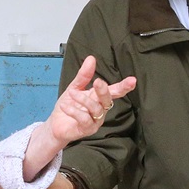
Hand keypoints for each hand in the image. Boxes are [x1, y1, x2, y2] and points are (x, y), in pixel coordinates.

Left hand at [23, 55, 135, 179]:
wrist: (56, 125)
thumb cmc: (68, 106)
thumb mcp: (74, 87)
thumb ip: (83, 75)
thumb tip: (91, 58)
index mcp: (99, 98)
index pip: (115, 91)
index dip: (124, 86)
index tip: (132, 80)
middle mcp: (100, 109)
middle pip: (108, 100)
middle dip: (104, 91)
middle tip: (98, 82)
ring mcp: (95, 121)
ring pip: (96, 109)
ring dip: (83, 100)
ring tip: (71, 93)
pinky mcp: (87, 129)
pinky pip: (84, 119)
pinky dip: (74, 111)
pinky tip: (65, 106)